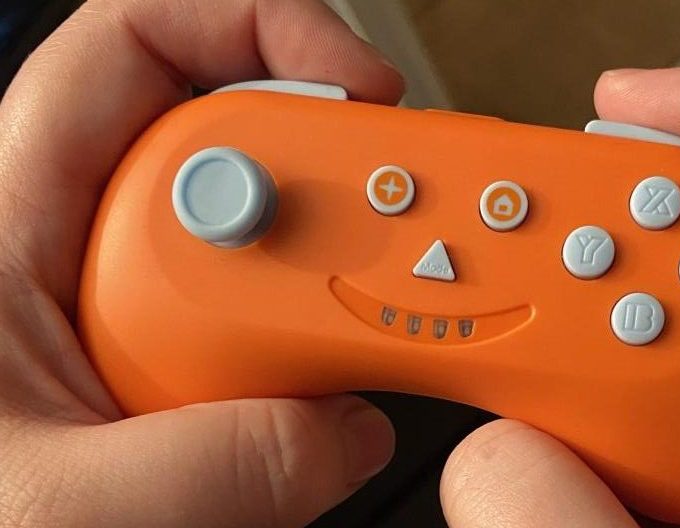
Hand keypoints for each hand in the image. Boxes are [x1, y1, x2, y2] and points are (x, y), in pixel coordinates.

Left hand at [0, 0, 402, 525]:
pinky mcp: (197, 369)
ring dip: (345, 278)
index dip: (257, 32)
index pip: (137, 50)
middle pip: (243, 141)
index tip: (356, 87)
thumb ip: (205, 466)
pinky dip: (341, 351)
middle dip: (336, 169)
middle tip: (399, 223)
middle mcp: (100, 250)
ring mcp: (158, 309)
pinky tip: (350, 388)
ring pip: (281, 243)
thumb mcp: (56, 503)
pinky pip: (293, 331)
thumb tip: (346, 429)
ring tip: (389, 322)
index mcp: (19, 230)